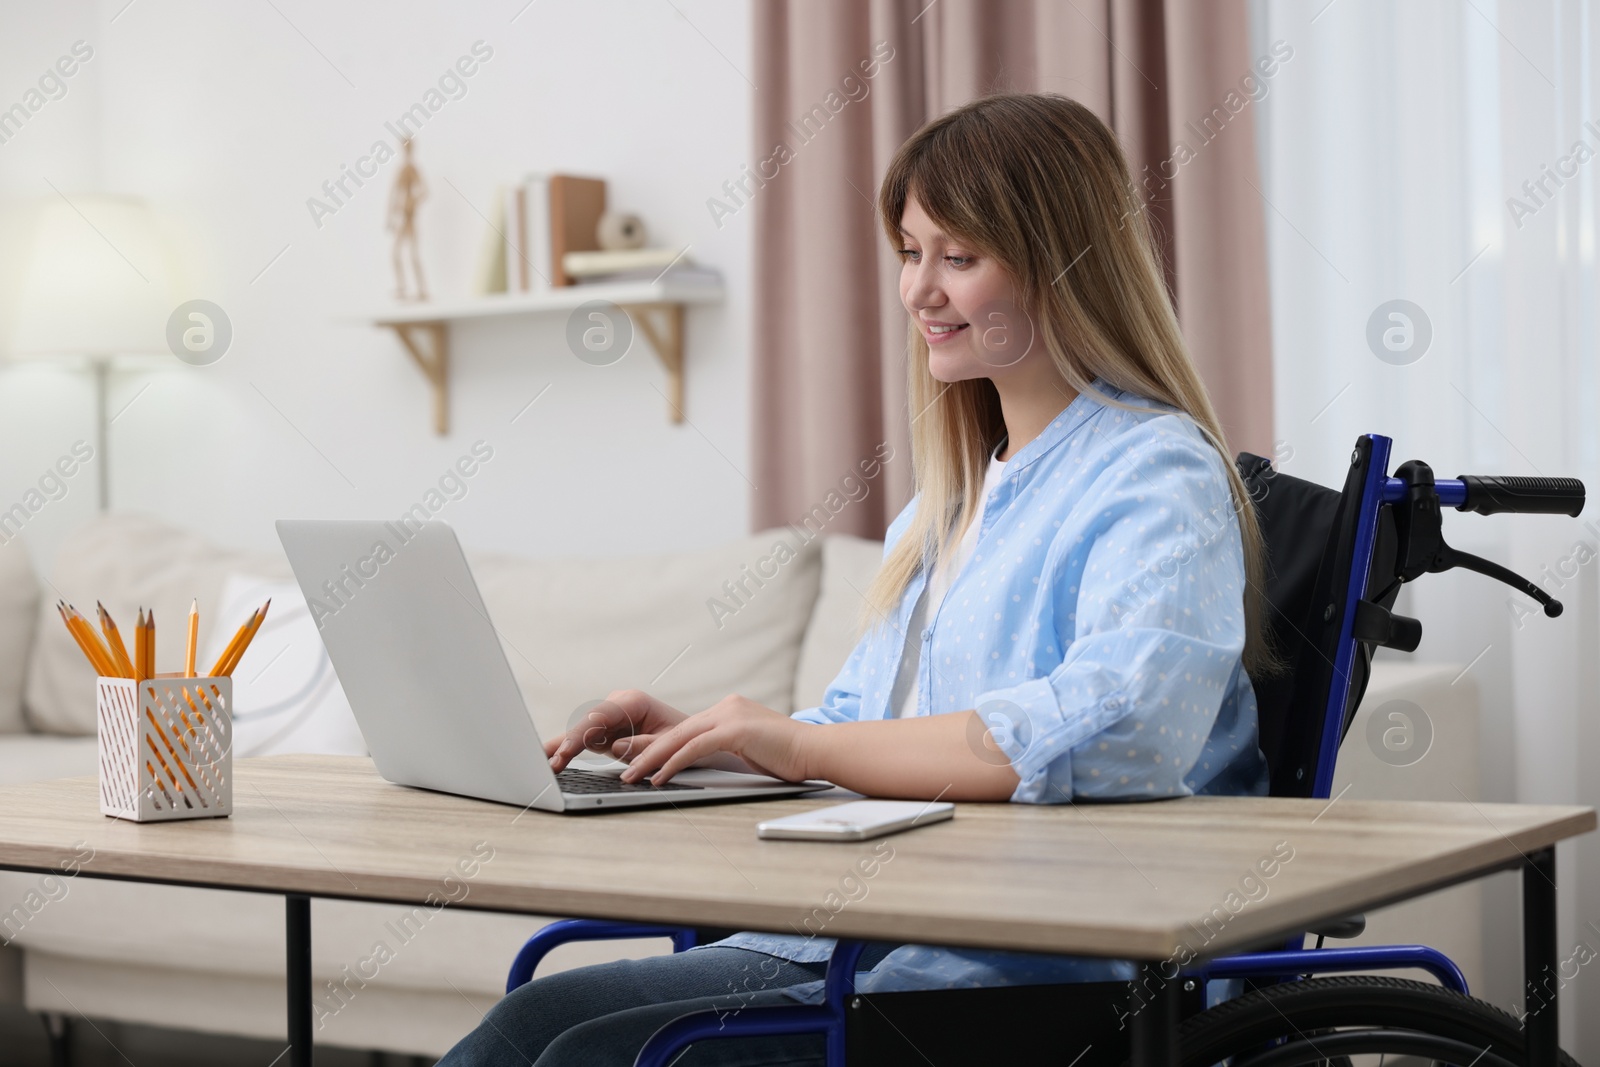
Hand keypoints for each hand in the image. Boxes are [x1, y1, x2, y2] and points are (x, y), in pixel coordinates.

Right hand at [544, 690, 687, 772]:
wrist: (692, 738)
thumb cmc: (685, 739)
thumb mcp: (671, 743)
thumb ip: (645, 745)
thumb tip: (616, 746)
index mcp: (632, 701)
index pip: (600, 716)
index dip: (581, 734)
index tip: (568, 749)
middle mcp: (616, 706)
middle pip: (585, 724)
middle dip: (567, 743)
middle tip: (552, 763)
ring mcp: (607, 719)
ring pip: (579, 733)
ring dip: (561, 749)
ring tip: (541, 764)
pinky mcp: (603, 732)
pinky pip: (581, 741)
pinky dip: (566, 750)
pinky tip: (547, 758)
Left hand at [618, 695, 813, 785]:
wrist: (817, 751)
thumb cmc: (789, 758)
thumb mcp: (752, 750)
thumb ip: (730, 749)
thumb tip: (707, 763)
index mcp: (729, 711)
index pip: (686, 729)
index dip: (659, 745)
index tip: (636, 760)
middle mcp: (726, 707)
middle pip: (676, 730)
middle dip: (645, 751)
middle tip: (622, 768)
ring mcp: (730, 715)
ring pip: (679, 738)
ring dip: (651, 759)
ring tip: (631, 776)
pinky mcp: (736, 729)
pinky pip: (695, 747)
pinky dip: (673, 763)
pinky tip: (659, 777)